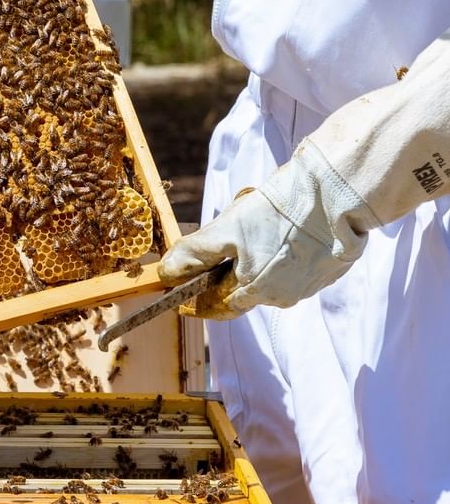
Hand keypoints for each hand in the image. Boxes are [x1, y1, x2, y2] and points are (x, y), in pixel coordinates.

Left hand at [159, 151, 366, 319]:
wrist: (335, 197)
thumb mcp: (226, 231)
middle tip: (230, 232)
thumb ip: (194, 255)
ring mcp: (309, 284)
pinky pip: (293, 263)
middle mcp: (285, 296)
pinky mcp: (327, 267)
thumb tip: (166, 274)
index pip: (220, 306)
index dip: (200, 298)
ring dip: (257, 254)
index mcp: (258, 293)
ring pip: (269, 274)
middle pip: (244, 287)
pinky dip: (281, 248)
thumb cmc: (278, 214)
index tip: (184, 290)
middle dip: (230, 265)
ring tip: (260, 220)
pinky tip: (282, 224)